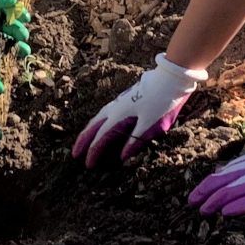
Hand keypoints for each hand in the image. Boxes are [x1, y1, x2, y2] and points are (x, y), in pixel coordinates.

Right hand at [71, 53, 206, 166]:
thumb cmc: (162, 103)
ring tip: (83, 140)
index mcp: (120, 116)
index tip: (88, 165)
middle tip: (74, 153)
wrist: (169, 79)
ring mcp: (118, 102)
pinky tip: (101, 123)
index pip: (101, 138)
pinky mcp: (124, 99)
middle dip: (83, 140)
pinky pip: (104, 113)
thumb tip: (122, 157)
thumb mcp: (152, 125)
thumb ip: (136, 141)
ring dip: (88, 130)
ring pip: (98, 118)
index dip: (93, 152)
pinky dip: (97, 122)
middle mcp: (115, 108)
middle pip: (93, 126)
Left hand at [187, 117, 244, 215]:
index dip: (210, 183)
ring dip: (217, 201)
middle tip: (192, 205)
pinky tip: (226, 212)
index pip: (226, 171)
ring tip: (203, 210)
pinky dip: (239, 205)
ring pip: (236, 190)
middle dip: (207, 193)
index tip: (196, 193)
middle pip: (226, 180)